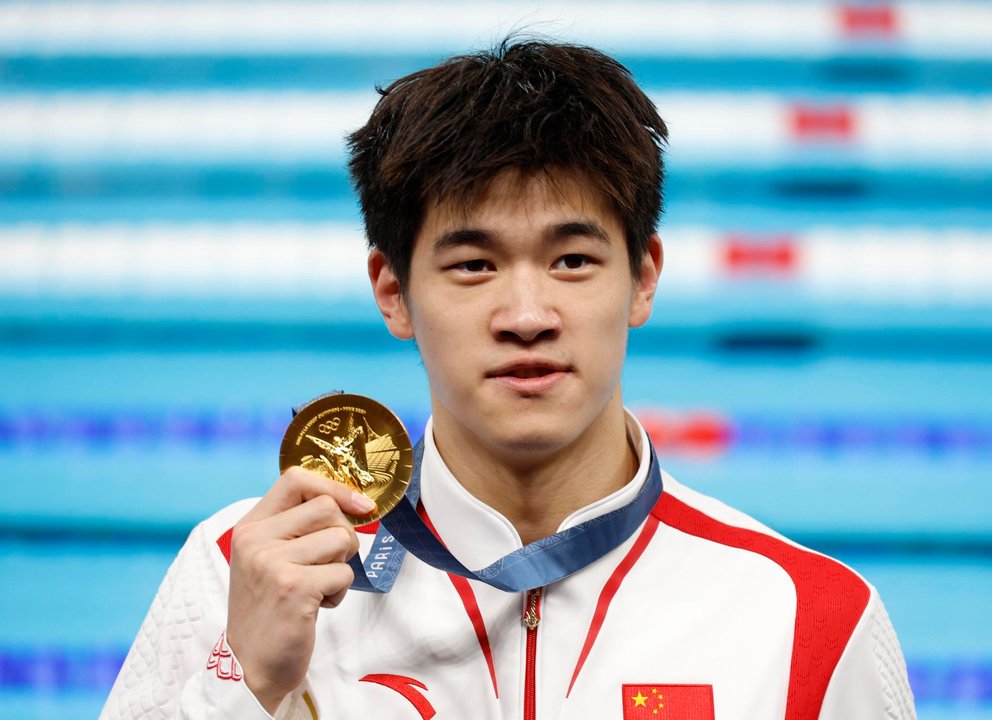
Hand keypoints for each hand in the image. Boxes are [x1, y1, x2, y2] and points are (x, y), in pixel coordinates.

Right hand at [225, 467, 375, 712]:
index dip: (334, 487)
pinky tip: (317, 606)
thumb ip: (297, 527)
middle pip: (327, 508)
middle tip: (329, 563)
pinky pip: (344, 574)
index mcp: (250, 526)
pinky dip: (339, 592)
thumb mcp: (269, 557)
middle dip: (343, 535)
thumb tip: (356, 502)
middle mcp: (256, 540)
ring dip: (341, 566)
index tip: (360, 505)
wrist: (252, 664)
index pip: (295, 478)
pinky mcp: (294, 588)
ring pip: (340, 539)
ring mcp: (272, 563)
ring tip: (318, 587)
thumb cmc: (270, 607)